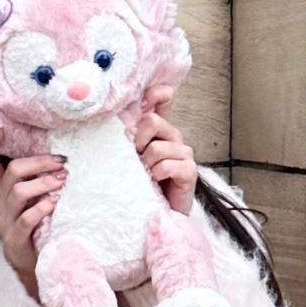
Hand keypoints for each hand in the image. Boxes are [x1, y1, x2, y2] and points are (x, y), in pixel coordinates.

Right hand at [0, 129, 66, 300]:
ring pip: (19, 192)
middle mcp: (0, 201)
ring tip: (62, 181)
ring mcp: (6, 219)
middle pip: (12, 172)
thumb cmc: (34, 224)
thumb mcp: (30, 198)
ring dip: (43, 183)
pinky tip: (54, 202)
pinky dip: (41, 208)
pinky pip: (25, 219)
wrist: (30, 262)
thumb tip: (58, 158)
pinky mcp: (15, 237)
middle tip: (61, 163)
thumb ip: (35, 180)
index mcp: (1, 189)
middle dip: (39, 163)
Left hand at [136, 85, 196, 215]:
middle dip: (138, 141)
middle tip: (136, 158)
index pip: (163, 99)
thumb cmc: (142, 182)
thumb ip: (128, 135)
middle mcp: (173, 136)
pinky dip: (156, 174)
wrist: (157, 212)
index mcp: (159, 129)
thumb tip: (116, 116)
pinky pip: (167, 165)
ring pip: (157, 148)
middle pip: (153, 121)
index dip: (156, 94)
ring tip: (145, 175)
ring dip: (145, 164)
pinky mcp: (190, 170)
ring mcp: (184, 152)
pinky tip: (155, 181)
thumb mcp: (130, 155)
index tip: (144, 101)